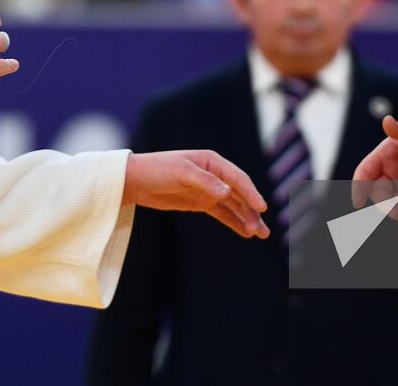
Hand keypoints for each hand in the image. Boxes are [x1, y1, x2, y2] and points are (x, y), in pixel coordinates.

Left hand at [123, 150, 269, 238]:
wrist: (136, 180)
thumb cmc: (158, 169)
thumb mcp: (182, 172)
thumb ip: (205, 182)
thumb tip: (228, 193)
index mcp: (213, 162)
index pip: (238, 179)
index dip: (252, 193)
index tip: (262, 208)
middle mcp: (215, 175)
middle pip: (240, 194)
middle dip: (252, 211)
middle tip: (261, 230)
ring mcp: (209, 190)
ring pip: (235, 205)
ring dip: (247, 218)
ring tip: (260, 235)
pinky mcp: (201, 203)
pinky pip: (223, 213)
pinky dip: (235, 222)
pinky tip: (245, 233)